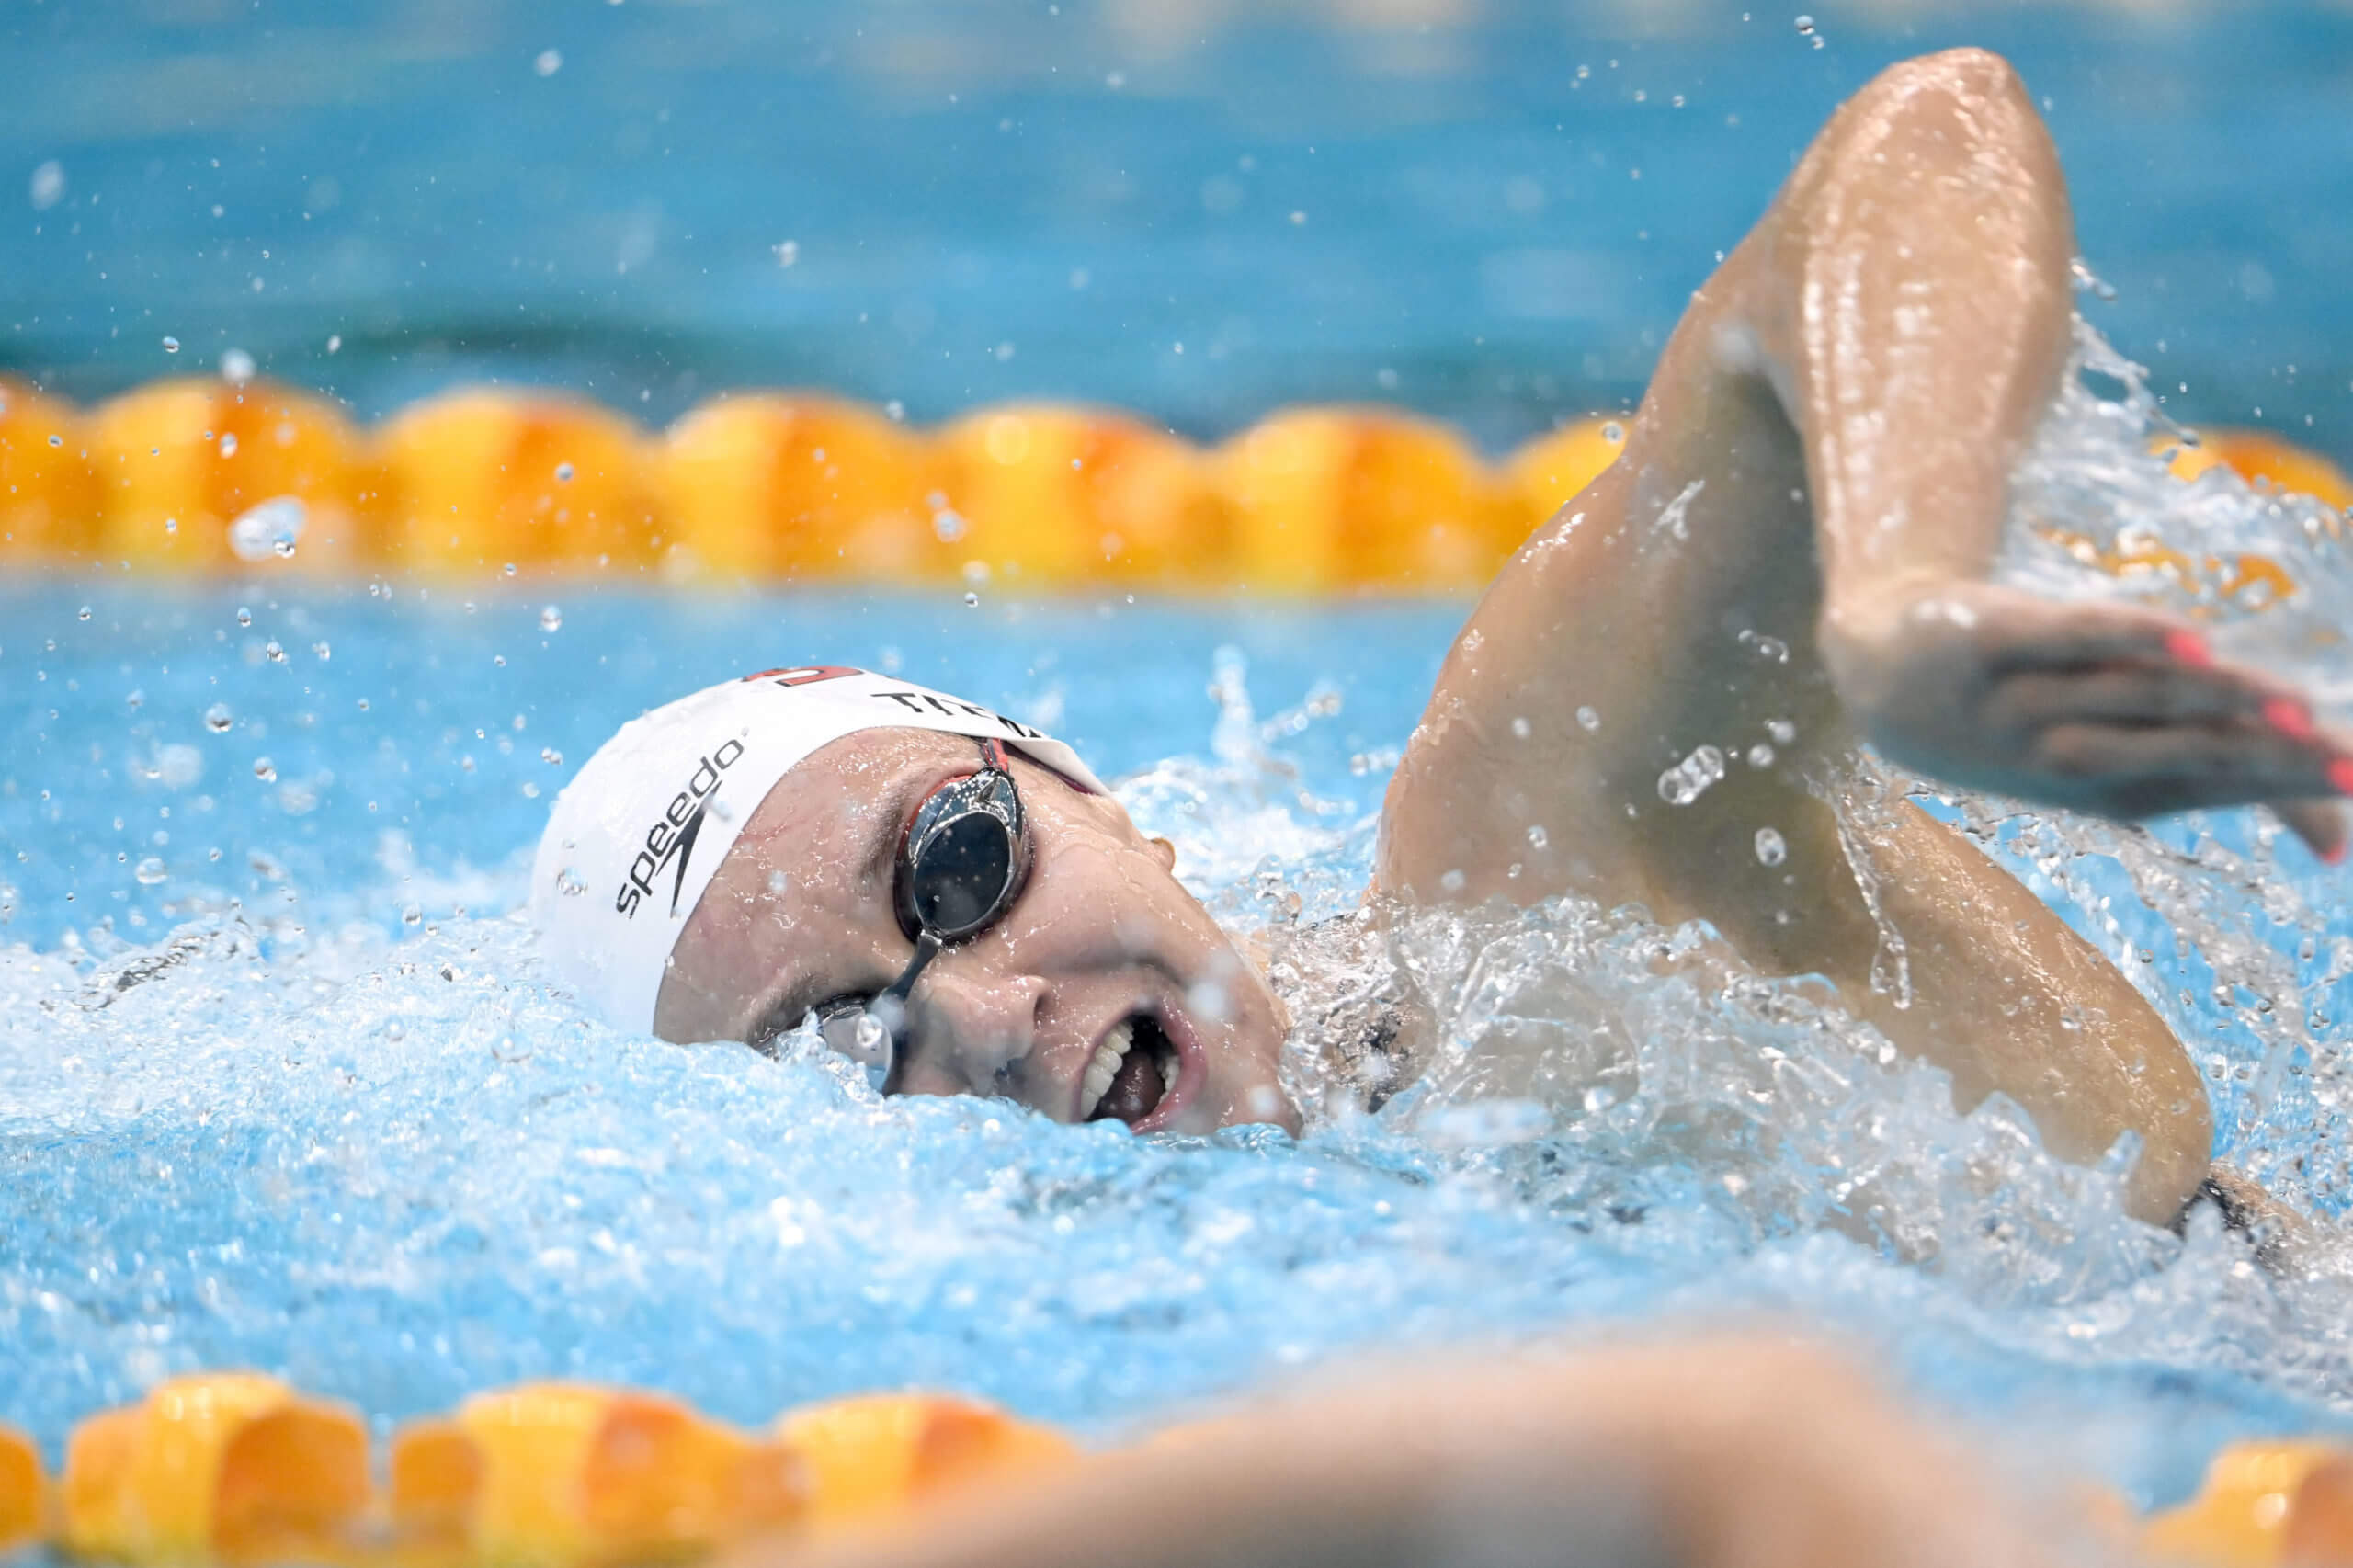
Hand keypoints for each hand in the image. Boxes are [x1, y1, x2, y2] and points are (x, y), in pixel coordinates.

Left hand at [1824, 580, 2352, 861]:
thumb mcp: (2122, 760)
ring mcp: (2018, 701)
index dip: (2279, 785)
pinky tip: (2182, 637)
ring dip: (2206, 699)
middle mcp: (2063, 756)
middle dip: (2255, 755)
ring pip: (2125, 699)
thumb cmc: (2035, 715)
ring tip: (2284, 701)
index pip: (2205, 787)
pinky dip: (2116, 638)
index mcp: (2106, 788)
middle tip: (2335, 754)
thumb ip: (2227, 784)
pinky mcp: (1982, 642)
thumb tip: (2338, 846)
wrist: (1886, 673)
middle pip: (2173, 753)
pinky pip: (2056, 640)